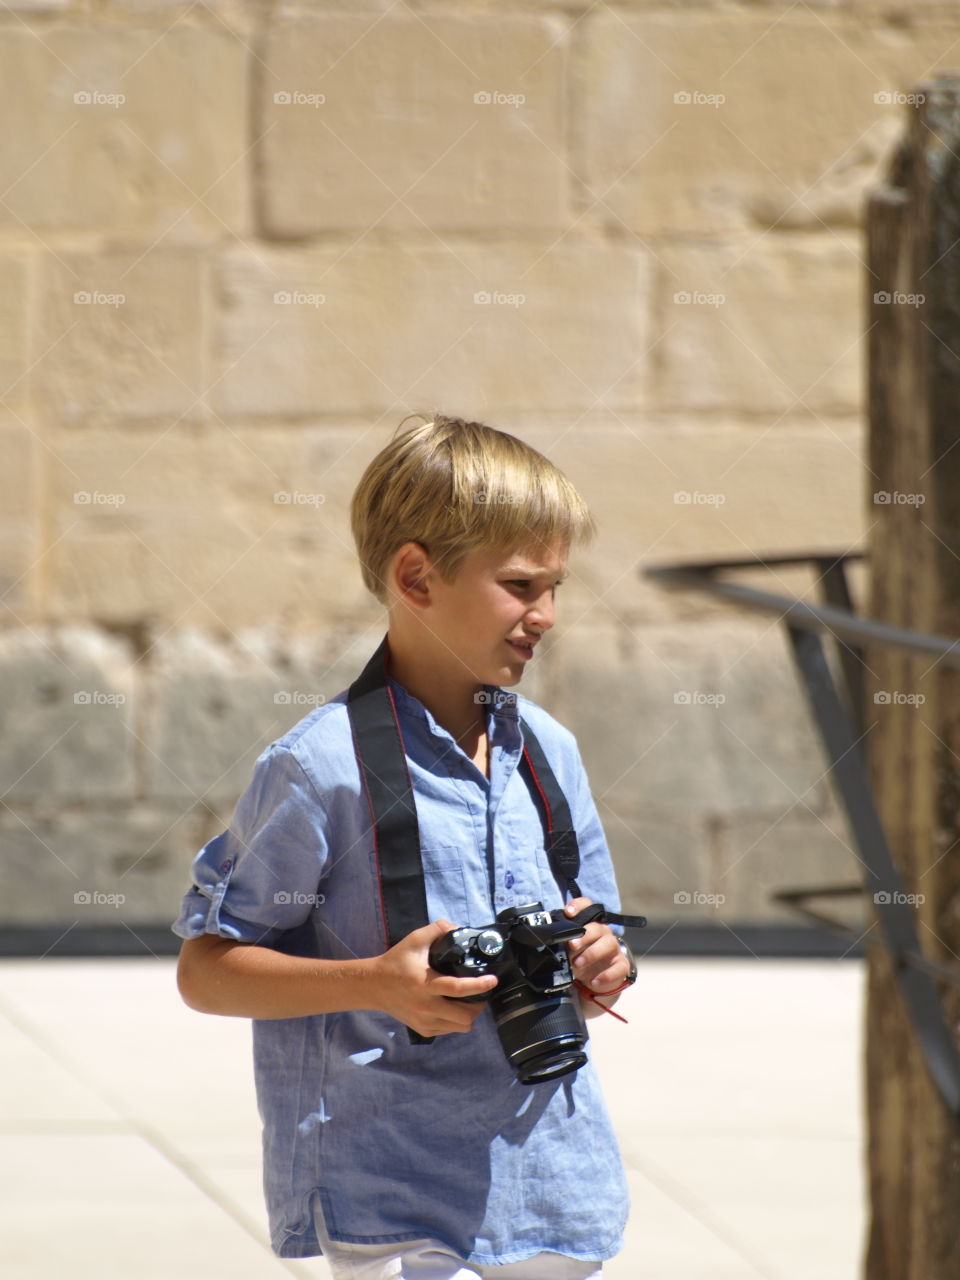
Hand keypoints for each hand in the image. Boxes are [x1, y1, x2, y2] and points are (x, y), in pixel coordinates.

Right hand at [371, 919, 498, 1037]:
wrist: (373, 985)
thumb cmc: (396, 961)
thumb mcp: (415, 940)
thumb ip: (438, 930)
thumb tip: (459, 929)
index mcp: (425, 984)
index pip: (458, 988)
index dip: (479, 985)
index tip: (492, 980)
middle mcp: (425, 1006)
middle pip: (464, 1015)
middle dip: (479, 1004)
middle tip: (482, 992)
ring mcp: (424, 1021)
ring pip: (460, 1027)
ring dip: (470, 1015)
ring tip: (471, 1001)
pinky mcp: (422, 1029)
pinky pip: (450, 1030)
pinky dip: (457, 1021)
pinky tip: (455, 1008)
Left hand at [563, 896, 629, 993]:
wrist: (595, 981)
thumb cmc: (580, 959)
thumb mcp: (569, 951)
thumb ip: (563, 943)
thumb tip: (550, 942)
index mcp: (589, 925)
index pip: (587, 907)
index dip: (579, 906)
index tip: (568, 912)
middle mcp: (603, 934)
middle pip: (597, 927)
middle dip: (584, 935)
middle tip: (571, 945)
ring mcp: (614, 949)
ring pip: (609, 943)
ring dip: (592, 953)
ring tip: (578, 964)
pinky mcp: (621, 965)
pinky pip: (619, 967)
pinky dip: (606, 975)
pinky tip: (593, 981)